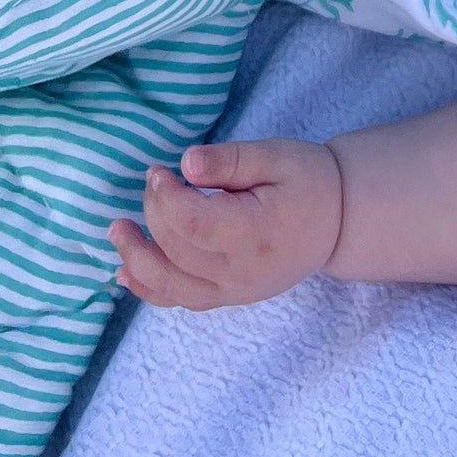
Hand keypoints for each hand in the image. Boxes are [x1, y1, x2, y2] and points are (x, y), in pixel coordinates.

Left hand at [107, 137, 344, 310]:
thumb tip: (185, 163)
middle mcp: (241, 271)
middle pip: (177, 249)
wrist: (339, 221)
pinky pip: (183, 300)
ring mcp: (234, 290)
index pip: (191, 222)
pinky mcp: (229, 296)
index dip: (164, 197)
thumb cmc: (309, 182)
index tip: (158, 170)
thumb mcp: (276, 157)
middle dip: (153, 213)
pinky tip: (126, 275)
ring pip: (172, 285)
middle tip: (152, 180)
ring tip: (117, 232)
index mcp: (255, 233)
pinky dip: (151, 290)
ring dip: (138, 260)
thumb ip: (230, 160)